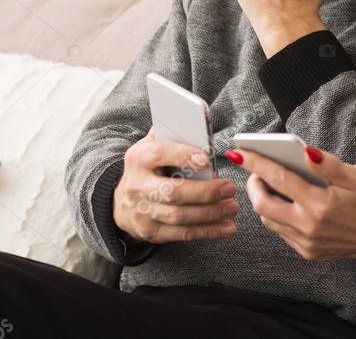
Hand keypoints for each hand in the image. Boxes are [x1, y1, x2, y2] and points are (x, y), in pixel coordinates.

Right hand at [113, 127, 238, 243]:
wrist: (122, 202)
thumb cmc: (149, 167)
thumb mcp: (152, 146)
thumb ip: (173, 135)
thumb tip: (199, 123)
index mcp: (139, 158)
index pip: (160, 154)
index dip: (183, 155)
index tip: (207, 159)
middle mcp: (137, 186)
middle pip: (172, 192)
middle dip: (205, 192)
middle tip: (230, 188)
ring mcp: (142, 212)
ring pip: (179, 216)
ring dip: (211, 213)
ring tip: (233, 207)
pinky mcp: (151, 232)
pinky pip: (182, 234)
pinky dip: (208, 231)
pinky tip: (226, 226)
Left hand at [235, 146, 355, 268]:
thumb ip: (328, 164)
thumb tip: (304, 151)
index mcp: (321, 204)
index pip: (279, 179)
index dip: (256, 163)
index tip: (239, 152)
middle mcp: (310, 226)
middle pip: (262, 205)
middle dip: (253, 185)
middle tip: (257, 171)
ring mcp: (307, 242)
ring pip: (269, 220)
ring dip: (263, 200)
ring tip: (268, 183)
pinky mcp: (308, 252)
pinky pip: (281, 231)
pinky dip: (276, 214)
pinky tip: (285, 201)